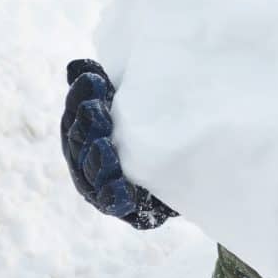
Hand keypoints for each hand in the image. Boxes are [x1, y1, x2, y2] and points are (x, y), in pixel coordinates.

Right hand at [60, 58, 176, 228]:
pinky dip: (116, 197)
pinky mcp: (131, 211)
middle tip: (96, 107)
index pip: (75, 114)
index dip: (80, 97)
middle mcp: (89, 162)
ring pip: (92, 177)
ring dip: (96, 161)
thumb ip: (106, 88)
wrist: (202, 167)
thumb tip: (78, 66)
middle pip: (78, 145)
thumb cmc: (158, 127)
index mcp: (85, 133)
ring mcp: (104, 189)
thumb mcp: (136, 103)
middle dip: (86, 126)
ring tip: (104, 146)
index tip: (93, 79)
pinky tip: (122, 190)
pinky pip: (117, 205)